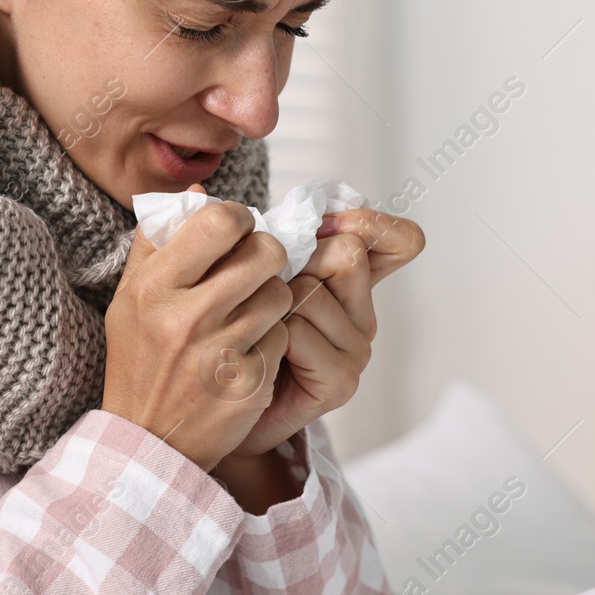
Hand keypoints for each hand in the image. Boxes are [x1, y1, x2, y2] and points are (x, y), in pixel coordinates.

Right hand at [102, 185, 291, 472]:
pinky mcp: (249, 382)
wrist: (148, 440)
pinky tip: (247, 352)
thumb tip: (198, 192)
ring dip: (272, 299)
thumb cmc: (140, 360)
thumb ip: (158, 242)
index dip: (238, 217)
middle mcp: (186, 316)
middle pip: (264, 252)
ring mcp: (220, 351)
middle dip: (266, 255)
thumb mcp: (130, 298)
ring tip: (249, 313)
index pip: (218, 221)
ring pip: (281, 294)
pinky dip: (272, 341)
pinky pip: (283, 337)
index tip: (237, 230)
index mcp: (154, 287)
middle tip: (254, 268)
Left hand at [221, 206, 425, 462]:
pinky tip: (258, 350)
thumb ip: (214, 232)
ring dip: (270, 302)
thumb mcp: (221, 274)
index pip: (398, 241)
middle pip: (347, 253)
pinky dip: (270, 335)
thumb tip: (196, 186)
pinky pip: (300, 333)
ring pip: (313, 291)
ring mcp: (354, 348)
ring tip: (253, 326)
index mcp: (344, 280)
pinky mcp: (339, 381)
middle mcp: (359, 312)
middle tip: (265, 288)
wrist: (207, 409)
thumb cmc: (220, 335)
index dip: (373, 223)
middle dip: (296, 261)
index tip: (329, 221)